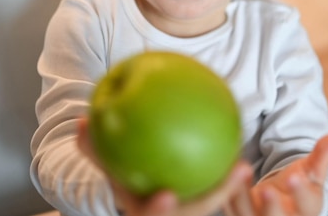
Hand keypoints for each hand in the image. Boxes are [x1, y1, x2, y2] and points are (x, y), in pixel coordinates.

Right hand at [77, 117, 252, 215]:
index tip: (167, 194)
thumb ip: (94, 148)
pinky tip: (240, 148)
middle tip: (240, 168)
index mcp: (143, 212)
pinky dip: (230, 175)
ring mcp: (189, 213)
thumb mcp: (107, 165)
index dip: (158, 211)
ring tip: (246, 164)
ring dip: (232, 189)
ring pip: (214, 206)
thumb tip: (81, 120)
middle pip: (193, 215)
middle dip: (216, 198)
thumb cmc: (124, 179)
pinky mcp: (204, 206)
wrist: (142, 195)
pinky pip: (219, 190)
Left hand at [224, 135, 327, 215]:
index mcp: (304, 211)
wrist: (278, 207)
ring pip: (247, 214)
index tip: (294, 177)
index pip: (306, 205)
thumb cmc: (295, 190)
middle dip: (271, 206)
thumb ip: (321, 157)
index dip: (300, 193)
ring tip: (240, 171)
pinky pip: (230, 207)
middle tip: (265, 188)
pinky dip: (225, 193)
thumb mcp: (311, 175)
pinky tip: (222, 173)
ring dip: (240, 196)